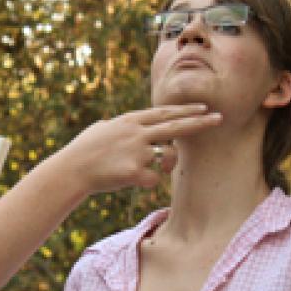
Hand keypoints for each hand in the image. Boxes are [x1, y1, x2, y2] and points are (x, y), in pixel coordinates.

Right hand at [51, 104, 220, 193]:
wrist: (71, 170)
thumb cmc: (81, 151)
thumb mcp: (100, 129)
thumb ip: (117, 126)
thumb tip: (119, 124)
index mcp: (130, 121)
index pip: (163, 113)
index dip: (184, 111)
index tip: (202, 108)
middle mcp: (137, 132)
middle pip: (176, 126)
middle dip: (200, 122)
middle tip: (219, 118)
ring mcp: (138, 151)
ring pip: (167, 158)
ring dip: (162, 166)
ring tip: (137, 169)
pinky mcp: (136, 171)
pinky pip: (154, 180)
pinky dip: (146, 182)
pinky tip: (128, 180)